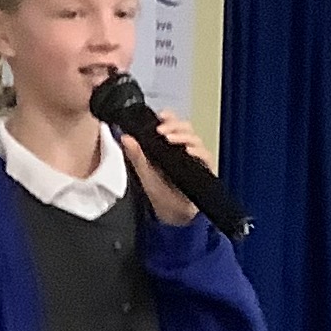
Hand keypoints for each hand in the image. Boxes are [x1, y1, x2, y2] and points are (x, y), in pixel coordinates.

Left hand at [121, 110, 209, 225]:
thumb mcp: (144, 173)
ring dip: (182, 136)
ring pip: (195, 138)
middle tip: (162, 130)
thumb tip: (125, 137)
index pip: (172, 124)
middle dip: (174, 125)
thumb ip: (136, 155)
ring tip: (170, 139)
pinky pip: (205, 155)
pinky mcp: (205, 168)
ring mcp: (196, 157)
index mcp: (170, 145)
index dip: (168, 117)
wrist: (172, 214)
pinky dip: (197, 151)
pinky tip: (188, 151)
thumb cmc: (160, 192)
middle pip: (185, 127)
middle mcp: (184, 148)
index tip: (160, 116)